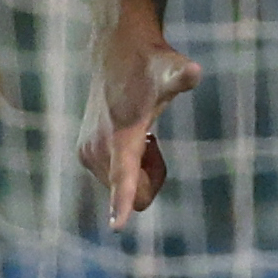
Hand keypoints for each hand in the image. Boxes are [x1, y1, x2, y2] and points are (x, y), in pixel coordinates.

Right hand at [78, 18, 202, 228]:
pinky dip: (130, 164)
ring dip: (141, 169)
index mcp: (121, 137)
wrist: (116, 50)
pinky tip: (130, 131)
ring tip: (141, 131)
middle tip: (154, 139)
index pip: (123, 176)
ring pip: (127, 189)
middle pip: (138, 194)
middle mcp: (97, 150)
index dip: (122, 202)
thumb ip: (181, 75)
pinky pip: (117, 180)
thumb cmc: (150, 64)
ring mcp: (88, 154)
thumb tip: (193, 71)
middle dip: (152, 176)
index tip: (118, 226)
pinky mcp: (84, 153)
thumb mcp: (170, 70)